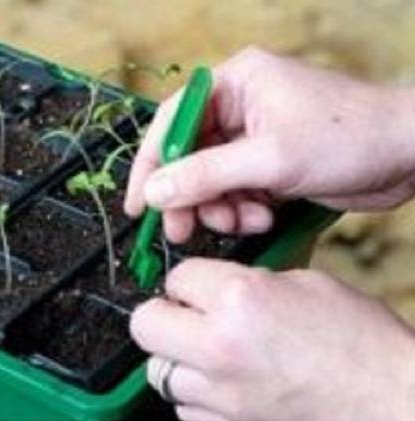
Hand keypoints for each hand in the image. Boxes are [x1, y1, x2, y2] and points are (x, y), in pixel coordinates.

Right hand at [125, 47, 414, 241]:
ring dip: (220, 207)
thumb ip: (205, 176)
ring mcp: (254, 135)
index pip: (173, 121)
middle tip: (183, 231)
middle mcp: (239, 105)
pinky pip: (236, 189)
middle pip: (189, 155)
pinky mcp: (268, 161)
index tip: (137, 205)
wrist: (409, 154)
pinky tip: (264, 215)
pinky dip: (242, 208)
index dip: (151, 165)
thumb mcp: (269, 159)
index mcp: (235, 83)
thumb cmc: (349, 137)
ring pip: (211, 179)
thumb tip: (154, 192)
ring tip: (245, 220)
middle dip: (189, 196)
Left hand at [130, 259, 414, 420]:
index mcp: (240, 301)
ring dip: (178, 358)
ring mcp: (219, 396)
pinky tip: (226, 384)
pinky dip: (197, 393)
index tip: (198, 287)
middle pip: (145, 324)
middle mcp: (220, 349)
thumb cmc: (362, 347)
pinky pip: (185, 406)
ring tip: (211, 353)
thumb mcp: (306, 286)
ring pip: (159, 370)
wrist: (391, 406)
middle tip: (186, 315)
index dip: (189, 280)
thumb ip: (248, 282)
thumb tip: (215, 287)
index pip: (176, 276)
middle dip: (162, 315)